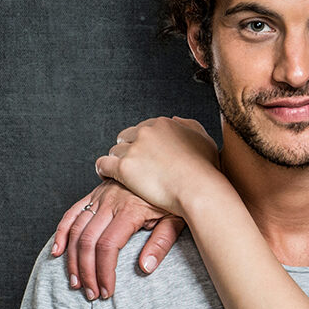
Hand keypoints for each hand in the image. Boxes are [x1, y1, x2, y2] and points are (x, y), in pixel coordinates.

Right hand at [52, 180, 183, 299]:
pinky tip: (58, 252)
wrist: (171, 172)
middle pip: (88, 241)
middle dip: (87, 271)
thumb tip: (145, 268)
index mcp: (130, 210)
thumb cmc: (174, 198)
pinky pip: (72, 213)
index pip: (108, 246)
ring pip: (76, 230)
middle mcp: (111, 202)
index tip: (107, 291)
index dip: (104, 271)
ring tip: (76, 282)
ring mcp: (100, 197)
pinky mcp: (95, 194)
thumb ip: (161, 243)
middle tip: (91, 293)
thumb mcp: (176, 219)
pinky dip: (62, 233)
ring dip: (73, 259)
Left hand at [95, 117, 220, 216]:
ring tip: (122, 174)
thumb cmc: (205, 170)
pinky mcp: (124, 168)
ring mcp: (134, 149)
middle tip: (135, 165)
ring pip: (115, 151)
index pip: (143, 129)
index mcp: (163, 124)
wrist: (198, 189)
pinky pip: (103, 165)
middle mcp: (146, 132)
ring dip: (118, 161)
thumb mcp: (205, 140)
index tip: (146, 155)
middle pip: (126, 137)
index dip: (143, 143)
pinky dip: (103, 170)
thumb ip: (189, 126)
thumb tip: (177, 119)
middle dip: (128, 149)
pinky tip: (107, 176)